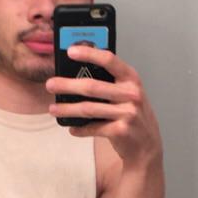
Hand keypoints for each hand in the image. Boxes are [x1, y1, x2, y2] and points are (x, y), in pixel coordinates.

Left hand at [46, 45, 161, 169]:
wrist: (147, 146)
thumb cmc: (133, 115)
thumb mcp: (128, 93)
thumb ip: (110, 82)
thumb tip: (76, 74)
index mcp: (131, 79)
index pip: (109, 60)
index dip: (89, 54)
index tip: (70, 51)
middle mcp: (131, 94)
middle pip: (92, 86)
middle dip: (67, 85)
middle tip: (50, 84)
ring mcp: (127, 114)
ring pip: (89, 108)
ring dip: (68, 109)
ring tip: (53, 109)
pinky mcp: (121, 131)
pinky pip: (93, 128)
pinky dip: (80, 129)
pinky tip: (72, 129)